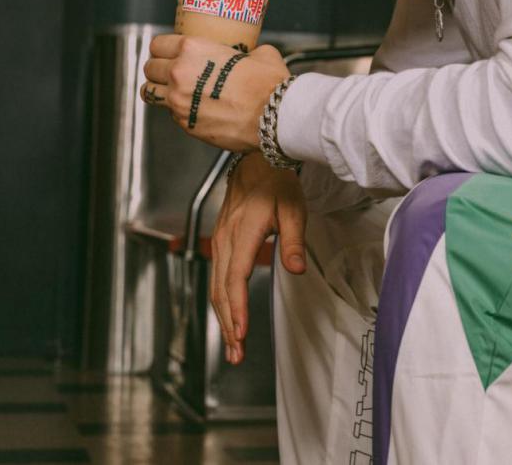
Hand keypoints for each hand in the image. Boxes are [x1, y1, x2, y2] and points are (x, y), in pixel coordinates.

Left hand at [140, 35, 289, 150]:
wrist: (273, 116)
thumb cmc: (268, 84)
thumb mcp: (259, 53)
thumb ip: (244, 52)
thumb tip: (249, 56)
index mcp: (192, 49)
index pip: (158, 45)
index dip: (163, 49)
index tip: (167, 52)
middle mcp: (179, 73)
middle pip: (149, 68)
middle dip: (157, 69)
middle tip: (168, 71)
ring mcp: (179, 101)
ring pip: (149, 92)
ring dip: (158, 90)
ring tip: (168, 91)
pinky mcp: (185, 123)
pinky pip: (171, 114)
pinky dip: (178, 111)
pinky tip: (194, 108)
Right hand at [212, 151, 306, 364]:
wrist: (257, 157)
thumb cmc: (278, 181)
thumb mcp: (293, 208)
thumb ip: (293, 241)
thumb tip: (296, 270)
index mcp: (243, 232)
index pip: (236, 278)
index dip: (237, 308)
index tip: (242, 334)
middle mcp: (225, 237)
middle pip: (221, 289)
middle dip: (228, 324)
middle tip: (236, 354)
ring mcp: (219, 238)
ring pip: (215, 284)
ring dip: (223, 316)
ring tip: (233, 344)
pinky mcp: (220, 238)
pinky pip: (216, 274)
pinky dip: (220, 299)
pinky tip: (228, 314)